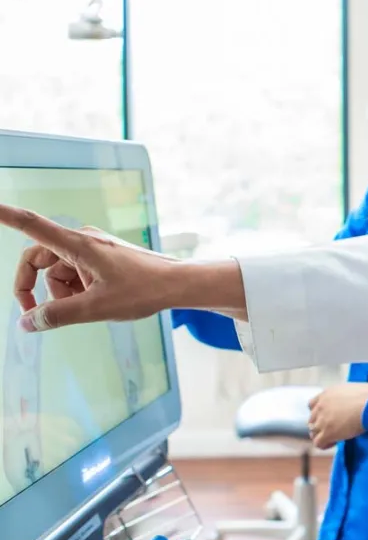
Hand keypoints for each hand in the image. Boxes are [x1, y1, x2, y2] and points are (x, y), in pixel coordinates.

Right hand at [0, 205, 245, 331]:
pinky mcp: (102, 257)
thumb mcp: (96, 307)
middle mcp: (82, 240)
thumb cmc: (143, 290)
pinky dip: (76, 291)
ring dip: (62, 293)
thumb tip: (27, 323)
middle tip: (34, 316)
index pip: (33, 225)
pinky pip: (75, 274)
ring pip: (57, 273)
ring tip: (89, 306)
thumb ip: (58, 315)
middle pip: (38, 260)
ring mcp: (93, 248)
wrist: (179, 285)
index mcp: (78, 244)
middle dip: (33, 288)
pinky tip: (98, 301)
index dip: (7, 216)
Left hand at [307, 383, 367, 448]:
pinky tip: (335, 442)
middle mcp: (321, 406)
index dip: (318, 413)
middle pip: (312, 420)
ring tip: (334, 438)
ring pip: (313, 432)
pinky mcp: (327, 433)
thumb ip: (342, 399)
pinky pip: (318, 443)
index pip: (312, 405)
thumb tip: (347, 406)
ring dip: (322, 435)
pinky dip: (324, 445)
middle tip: (333, 429)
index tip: (328, 417)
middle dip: (320, 425)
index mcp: (326, 394)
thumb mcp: (350, 391)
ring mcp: (322, 420)